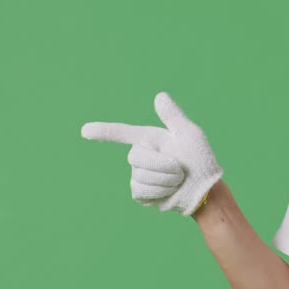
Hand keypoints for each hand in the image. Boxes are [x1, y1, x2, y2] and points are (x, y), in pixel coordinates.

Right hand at [81, 92, 223, 216]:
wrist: (204, 190)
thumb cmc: (200, 160)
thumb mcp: (189, 135)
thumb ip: (173, 117)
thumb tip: (159, 96)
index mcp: (149, 138)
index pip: (122, 133)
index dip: (103, 131)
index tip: (84, 130)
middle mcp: (141, 155)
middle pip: (135, 157)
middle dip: (161, 165)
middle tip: (180, 169)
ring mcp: (139, 175)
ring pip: (140, 176)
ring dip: (165, 180)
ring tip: (178, 181)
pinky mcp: (141, 193)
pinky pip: (140, 190)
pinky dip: (159, 192)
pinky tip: (169, 192)